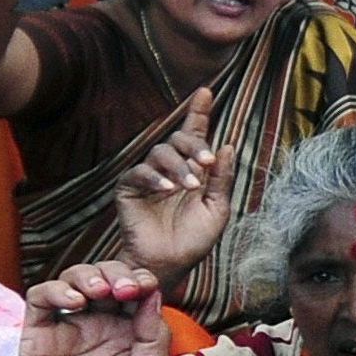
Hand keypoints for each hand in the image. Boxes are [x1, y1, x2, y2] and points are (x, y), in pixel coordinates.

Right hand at [10, 261, 171, 355]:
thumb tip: (154, 294)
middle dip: (119, 273)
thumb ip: (153, 340)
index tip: (147, 285)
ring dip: (88, 276)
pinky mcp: (37, 336)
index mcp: (132, 336)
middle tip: (125, 288)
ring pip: (74, 281)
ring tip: (100, 292)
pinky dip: (55, 290)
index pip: (138, 293)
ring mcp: (68, 329)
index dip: (143, 281)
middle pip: (108, 279)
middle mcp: (101, 327)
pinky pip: (40, 300)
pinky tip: (73, 302)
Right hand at [114, 86, 237, 284]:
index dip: (198, 112)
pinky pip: (139, 173)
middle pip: (179, 139)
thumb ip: (221, 178)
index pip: (195, 135)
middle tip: (205, 162)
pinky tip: (167, 190)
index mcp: (193, 170)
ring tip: (189, 186)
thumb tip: (226, 145)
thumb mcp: (217, 208)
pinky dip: (155, 178)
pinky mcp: (129, 188)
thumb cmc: (194, 239)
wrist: (170, 264)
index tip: (206, 91)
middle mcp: (171, 169)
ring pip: (160, 153)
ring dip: (178, 167)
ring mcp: (149, 177)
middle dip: (194, 146)